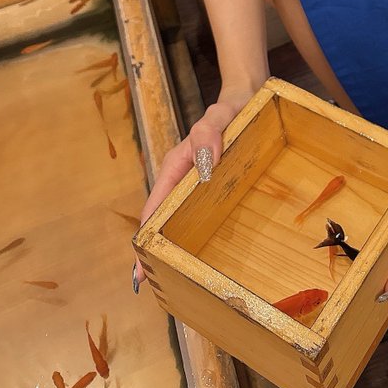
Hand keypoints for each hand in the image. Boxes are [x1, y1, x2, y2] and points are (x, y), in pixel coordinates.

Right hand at [133, 86, 256, 288]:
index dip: (145, 241)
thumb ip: (208, 134)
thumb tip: (203, 164)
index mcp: (175, 167)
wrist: (247, 99)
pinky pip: (198, 214)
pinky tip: (202, 254)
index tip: (140, 271)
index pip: (153, 209)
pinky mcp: (211, 187)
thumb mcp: (219, 117)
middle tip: (155, 288)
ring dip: (172, 246)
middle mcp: (180, 179)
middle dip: (153, 252)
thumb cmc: (232, 109)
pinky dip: (192, 235)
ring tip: (174, 280)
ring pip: (177, 220)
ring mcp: (194, 184)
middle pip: (160, 220)